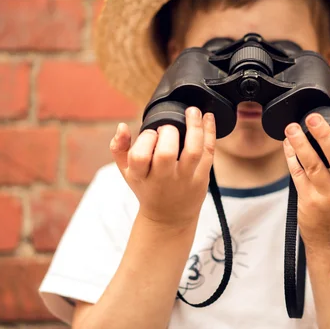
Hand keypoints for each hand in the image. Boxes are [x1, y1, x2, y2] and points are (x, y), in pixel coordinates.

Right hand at [110, 107, 215, 227]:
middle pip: (166, 153)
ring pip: (193, 151)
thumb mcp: (128, 172)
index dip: (146, 139)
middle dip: (167, 133)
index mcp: (142, 176)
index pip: (140, 156)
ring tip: (192, 110)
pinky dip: (210, 132)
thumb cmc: (147, 188)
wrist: (169, 217)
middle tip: (168, 129)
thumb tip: (122, 126)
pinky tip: (208, 117)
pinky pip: (209, 152)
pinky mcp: (202, 178)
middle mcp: (164, 179)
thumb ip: (119, 148)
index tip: (151, 134)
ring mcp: (185, 179)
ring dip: (194, 126)